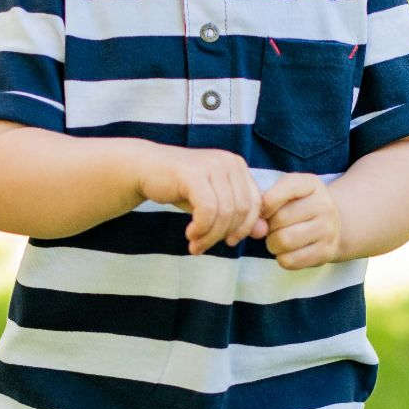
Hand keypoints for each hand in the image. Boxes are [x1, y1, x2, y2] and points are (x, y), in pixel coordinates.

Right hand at [135, 145, 267, 255]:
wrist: (145, 168)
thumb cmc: (181, 187)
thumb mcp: (213, 203)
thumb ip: (238, 216)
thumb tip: (263, 233)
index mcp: (237, 166)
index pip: (255, 204)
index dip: (244, 228)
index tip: (229, 242)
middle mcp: (228, 162)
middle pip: (241, 210)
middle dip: (224, 234)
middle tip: (204, 246)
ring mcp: (212, 165)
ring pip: (225, 212)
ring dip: (210, 235)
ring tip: (195, 244)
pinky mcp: (194, 173)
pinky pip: (208, 209)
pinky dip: (201, 228)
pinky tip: (190, 234)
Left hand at [258, 174, 342, 269]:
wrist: (334, 226)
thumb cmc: (300, 207)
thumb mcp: (289, 192)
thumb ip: (268, 198)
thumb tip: (254, 222)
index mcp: (312, 184)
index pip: (287, 188)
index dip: (267, 203)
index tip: (264, 212)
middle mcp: (324, 205)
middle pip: (280, 219)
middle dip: (268, 227)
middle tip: (271, 228)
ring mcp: (327, 230)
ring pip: (284, 241)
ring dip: (272, 244)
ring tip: (277, 240)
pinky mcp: (325, 252)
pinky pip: (290, 261)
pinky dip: (282, 258)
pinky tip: (287, 251)